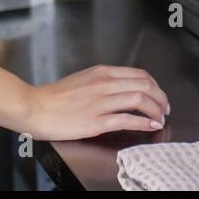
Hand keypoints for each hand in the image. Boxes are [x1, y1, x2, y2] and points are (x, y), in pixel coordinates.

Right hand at [24, 64, 170, 140]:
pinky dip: (144, 122)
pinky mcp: (95, 120)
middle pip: (145, 84)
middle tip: (165, 108)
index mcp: (102, 72)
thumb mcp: (83, 80)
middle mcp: (104, 83)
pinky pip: (127, 119)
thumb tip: (121, 89)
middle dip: (161, 97)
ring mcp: (100, 102)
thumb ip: (103, 82)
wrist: (34, 107)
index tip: (159, 96)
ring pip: (140, 98)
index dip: (155, 86)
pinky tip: (150, 126)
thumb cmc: (54, 97)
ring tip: (160, 118)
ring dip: (156, 109)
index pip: (140, 74)